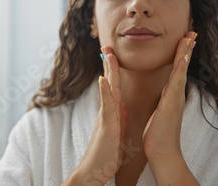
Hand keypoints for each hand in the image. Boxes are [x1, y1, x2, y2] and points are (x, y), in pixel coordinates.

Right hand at [70, 48, 129, 184]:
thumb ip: (119, 118)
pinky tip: (103, 81)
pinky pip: (106, 106)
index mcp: (111, 113)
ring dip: (107, 71)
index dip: (113, 71)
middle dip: (109, 64)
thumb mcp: (116, 133)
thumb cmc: (105, 154)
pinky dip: (104, 92)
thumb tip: (123, 106)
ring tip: (107, 54)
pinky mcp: (105, 125)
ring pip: (107, 89)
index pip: (113, 87)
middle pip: (109, 83)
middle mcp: (107, 111)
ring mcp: (105, 117)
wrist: (93, 171)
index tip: (113, 55)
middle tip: (107, 46)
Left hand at [142, 31, 197, 161]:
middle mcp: (175, 94)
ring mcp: (175, 98)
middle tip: (192, 32)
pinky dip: (180, 69)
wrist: (162, 152)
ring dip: (185, 53)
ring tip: (189, 37)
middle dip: (186, 48)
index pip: (176, 70)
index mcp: (170, 95)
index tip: (184, 40)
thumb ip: (163, 102)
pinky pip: (176, 83)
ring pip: (180, 70)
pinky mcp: (172, 104)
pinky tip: (183, 58)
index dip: (180, 54)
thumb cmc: (158, 135)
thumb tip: (165, 95)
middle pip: (182, 66)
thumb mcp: (160, 112)